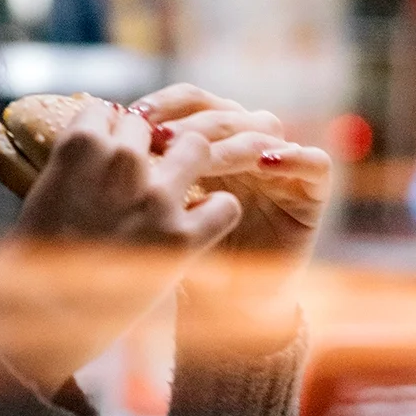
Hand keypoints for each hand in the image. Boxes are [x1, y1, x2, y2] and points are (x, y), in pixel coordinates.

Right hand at [0, 98, 242, 389]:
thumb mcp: (47, 190)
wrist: (44, 319)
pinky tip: (199, 224)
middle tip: (136, 178)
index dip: (108, 131)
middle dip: (145, 146)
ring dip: (189, 163)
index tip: (106, 152)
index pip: (107, 111)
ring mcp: (157, 199)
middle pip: (148, 127)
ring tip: (174, 189)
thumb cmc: (38, 256)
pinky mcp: (182, 239)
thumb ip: (80, 158)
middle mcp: (122, 163)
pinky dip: (217, 214)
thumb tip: (107, 131)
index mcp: (81, 146)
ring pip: (196, 147)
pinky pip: (224, 206)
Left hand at [133, 84, 330, 340]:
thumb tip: (101, 130)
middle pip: (226, 110)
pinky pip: (315, 164)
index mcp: (204, 144)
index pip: (190, 102)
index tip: (132, 119)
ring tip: (205, 158)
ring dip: (235, 138)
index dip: (164, 105)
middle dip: (193, 122)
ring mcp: (279, 168)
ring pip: (265, 129)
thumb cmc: (180, 263)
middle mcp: (242, 148)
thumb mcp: (151, 217)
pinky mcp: (310, 195)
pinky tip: (265, 164)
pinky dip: (293, 158)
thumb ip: (137, 174)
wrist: (224, 313)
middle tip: (163, 138)